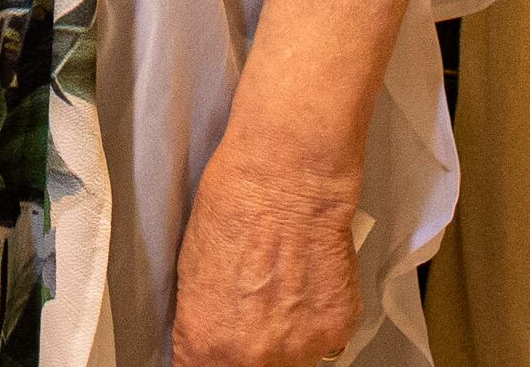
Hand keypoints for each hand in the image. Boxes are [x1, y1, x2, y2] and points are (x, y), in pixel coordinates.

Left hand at [170, 139, 362, 366]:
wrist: (286, 181)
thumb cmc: (231, 209)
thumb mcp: (193, 272)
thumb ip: (204, 321)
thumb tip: (211, 343)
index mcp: (206, 344)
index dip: (211, 358)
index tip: (218, 348)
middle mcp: (253, 358)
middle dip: (250, 351)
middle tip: (255, 314)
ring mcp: (299, 349)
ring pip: (292, 363)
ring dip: (287, 341)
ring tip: (284, 294)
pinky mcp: (336, 331)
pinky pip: (325, 343)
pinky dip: (318, 321)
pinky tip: (308, 284)